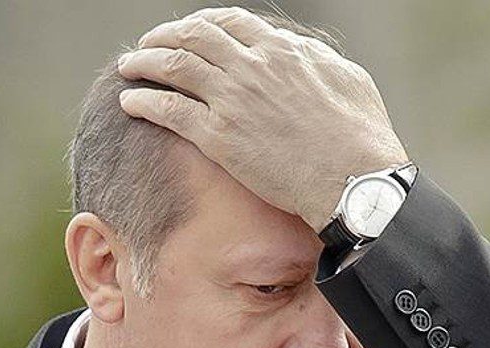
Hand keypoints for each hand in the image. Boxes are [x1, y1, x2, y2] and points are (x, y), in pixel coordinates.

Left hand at [116, 6, 408, 231]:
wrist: (353, 182)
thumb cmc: (361, 137)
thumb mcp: (347, 79)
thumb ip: (313, 59)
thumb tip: (294, 51)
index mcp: (282, 50)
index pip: (228, 22)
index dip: (201, 23)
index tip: (187, 31)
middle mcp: (251, 67)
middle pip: (192, 37)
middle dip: (163, 36)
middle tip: (147, 44)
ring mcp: (232, 100)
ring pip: (173, 67)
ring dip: (144, 63)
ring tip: (128, 67)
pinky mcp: (219, 137)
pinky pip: (169, 109)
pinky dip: (144, 101)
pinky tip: (129, 102)